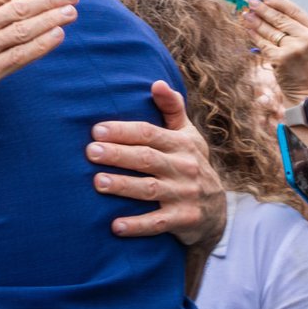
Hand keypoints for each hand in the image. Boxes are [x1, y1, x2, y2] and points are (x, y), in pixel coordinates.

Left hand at [85, 81, 225, 246]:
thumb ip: (171, 109)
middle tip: (91, 152)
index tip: (96, 130)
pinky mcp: (183, 220)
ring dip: (123, 186)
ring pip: (150, 189)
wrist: (216, 211)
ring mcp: (185, 195)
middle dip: (118, 154)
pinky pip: (158, 223)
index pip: (149, 133)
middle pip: (147, 159)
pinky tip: (115, 226)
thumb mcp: (187, 136)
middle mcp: (184, 167)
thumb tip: (156, 82)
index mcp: (181, 144)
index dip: (123, 131)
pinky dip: (137, 225)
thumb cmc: (190, 164)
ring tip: (97, 182)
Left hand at [240, 0, 307, 102]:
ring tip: (245, 13)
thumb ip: (296, 26)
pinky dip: (253, 34)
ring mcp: (294, 48)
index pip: (294, 9)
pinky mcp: (281, 58)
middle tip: (249, 1)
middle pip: (280, 18)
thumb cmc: (307, 65)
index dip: (277, 1)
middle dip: (262, 9)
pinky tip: (247, 28)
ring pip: (270, 30)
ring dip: (255, 20)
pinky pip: (263, 43)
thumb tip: (271, 7)